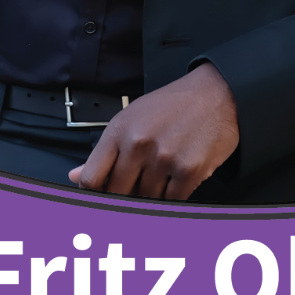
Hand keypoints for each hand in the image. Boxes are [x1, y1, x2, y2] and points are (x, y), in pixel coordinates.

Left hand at [68, 64, 238, 200]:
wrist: (218, 93)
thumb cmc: (173, 105)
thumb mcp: (132, 118)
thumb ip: (105, 151)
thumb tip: (76, 176)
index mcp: (119, 131)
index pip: (92, 178)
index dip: (93, 194)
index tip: (100, 197)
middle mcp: (139, 144)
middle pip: (118, 193)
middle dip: (126, 194)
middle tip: (138, 184)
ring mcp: (164, 159)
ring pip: (146, 199)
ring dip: (152, 194)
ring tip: (163, 173)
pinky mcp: (189, 170)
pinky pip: (171, 201)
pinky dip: (173, 196)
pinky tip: (177, 178)